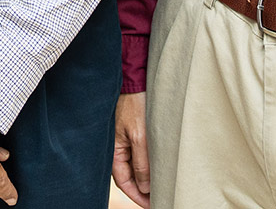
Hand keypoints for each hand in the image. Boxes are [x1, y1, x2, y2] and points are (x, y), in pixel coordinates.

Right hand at [112, 92, 150, 206]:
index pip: (124, 182)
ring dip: (146, 177)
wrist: (135, 79)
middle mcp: (117, 147)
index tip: (152, 204)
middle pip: (129, 176)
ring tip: (161, 186)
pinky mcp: (133, 132)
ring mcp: (124, 139)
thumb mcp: (140, 136)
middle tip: (158, 198)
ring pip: (135, 165)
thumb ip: (142, 163)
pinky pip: (138, 154)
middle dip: (142, 190)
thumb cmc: (134, 104)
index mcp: (114, 150)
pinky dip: (148, 164)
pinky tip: (158, 167)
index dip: (137, 196)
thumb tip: (145, 187)